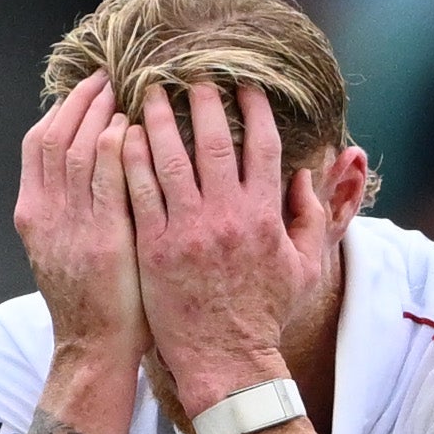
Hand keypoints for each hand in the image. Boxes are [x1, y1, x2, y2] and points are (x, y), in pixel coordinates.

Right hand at [12, 76, 145, 376]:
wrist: (94, 348)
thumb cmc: (91, 303)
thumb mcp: (64, 250)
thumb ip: (71, 207)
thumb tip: (91, 165)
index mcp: (32, 214)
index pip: (36, 145)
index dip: (60, 110)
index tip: (85, 90)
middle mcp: (44, 213)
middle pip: (52, 136)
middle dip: (78, 101)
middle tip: (106, 77)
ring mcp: (69, 224)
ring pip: (75, 147)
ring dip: (98, 113)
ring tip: (122, 89)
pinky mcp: (101, 235)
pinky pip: (104, 174)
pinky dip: (114, 143)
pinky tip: (131, 125)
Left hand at [123, 83, 309, 419]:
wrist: (225, 359)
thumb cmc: (263, 314)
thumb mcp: (303, 267)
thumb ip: (310, 219)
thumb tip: (307, 175)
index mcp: (264, 215)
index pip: (262, 147)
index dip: (253, 110)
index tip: (243, 85)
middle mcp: (226, 216)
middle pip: (214, 143)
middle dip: (203, 102)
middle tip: (191, 74)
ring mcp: (187, 230)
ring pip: (170, 160)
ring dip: (160, 120)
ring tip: (149, 93)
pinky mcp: (154, 246)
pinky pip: (138, 192)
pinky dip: (131, 159)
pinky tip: (123, 135)